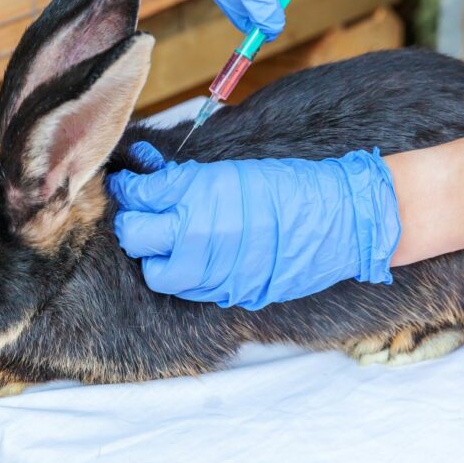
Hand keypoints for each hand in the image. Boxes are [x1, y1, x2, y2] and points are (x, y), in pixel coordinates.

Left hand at [108, 142, 399, 308]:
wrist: (335, 220)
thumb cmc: (288, 186)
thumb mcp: (229, 171)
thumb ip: (186, 182)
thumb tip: (153, 179)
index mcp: (196, 196)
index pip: (139, 195)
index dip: (128, 187)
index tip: (128, 183)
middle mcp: (195, 235)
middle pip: (134, 236)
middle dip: (132, 222)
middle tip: (140, 212)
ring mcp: (210, 269)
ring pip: (155, 273)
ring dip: (154, 256)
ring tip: (166, 241)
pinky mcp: (227, 291)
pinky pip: (188, 289)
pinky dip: (183, 274)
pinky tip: (193, 259)